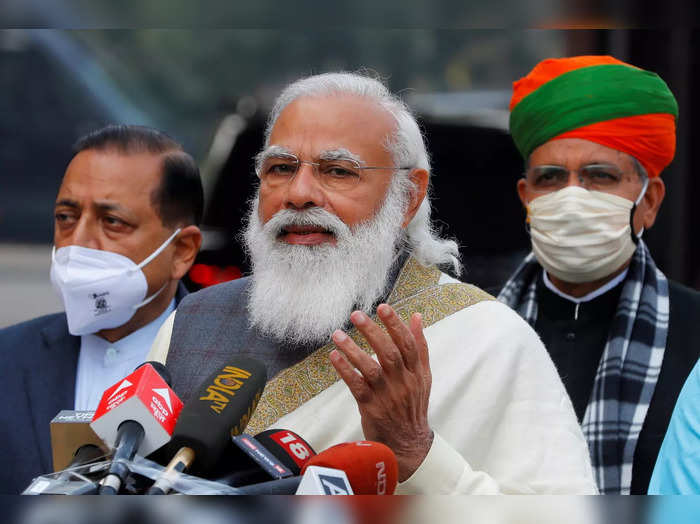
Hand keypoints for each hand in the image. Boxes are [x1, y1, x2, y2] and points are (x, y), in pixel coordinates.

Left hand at [329, 303, 433, 481]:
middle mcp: (404, 383)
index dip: (396, 324)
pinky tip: (334, 357)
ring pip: (371, 369)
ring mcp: (387, 396)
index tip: (383, 307)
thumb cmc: (413, 405)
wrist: (408, 444)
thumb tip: (417, 316)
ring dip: (353, 350)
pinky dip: (345, 370)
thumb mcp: (423, 376)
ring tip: (337, 335)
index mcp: (417, 373)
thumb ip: (419, 346)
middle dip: (373, 332)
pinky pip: (357, 386)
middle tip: (356, 315)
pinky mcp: (371, 408)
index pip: (408, 344)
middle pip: (389, 353)